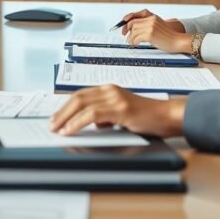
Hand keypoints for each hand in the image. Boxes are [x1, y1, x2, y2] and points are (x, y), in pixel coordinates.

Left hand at [49, 85, 185, 137]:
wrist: (167, 116)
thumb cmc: (147, 117)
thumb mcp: (121, 114)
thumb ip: (106, 115)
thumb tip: (91, 123)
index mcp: (109, 89)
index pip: (80, 95)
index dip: (65, 106)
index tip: (55, 118)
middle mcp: (110, 90)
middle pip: (77, 98)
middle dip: (61, 112)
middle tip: (51, 124)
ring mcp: (115, 98)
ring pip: (82, 105)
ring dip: (66, 118)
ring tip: (57, 129)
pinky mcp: (120, 108)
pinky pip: (92, 115)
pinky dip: (78, 122)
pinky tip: (71, 130)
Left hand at [125, 14, 192, 52]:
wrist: (178, 41)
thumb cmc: (169, 37)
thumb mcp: (158, 27)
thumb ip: (148, 26)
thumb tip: (134, 31)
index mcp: (153, 17)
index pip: (136, 18)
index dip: (128, 24)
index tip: (125, 30)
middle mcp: (151, 20)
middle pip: (133, 24)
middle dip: (127, 31)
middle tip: (127, 38)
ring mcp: (150, 27)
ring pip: (134, 31)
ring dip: (130, 38)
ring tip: (131, 43)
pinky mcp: (150, 35)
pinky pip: (137, 38)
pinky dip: (134, 42)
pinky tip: (136, 44)